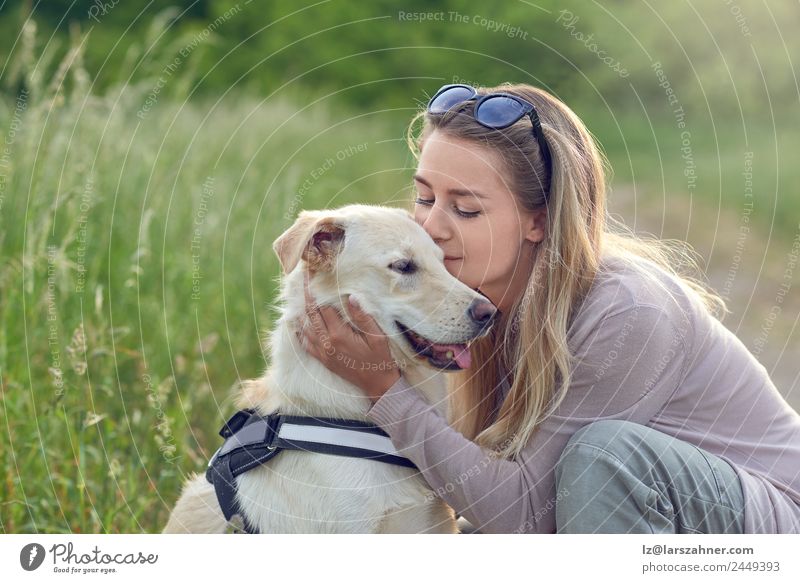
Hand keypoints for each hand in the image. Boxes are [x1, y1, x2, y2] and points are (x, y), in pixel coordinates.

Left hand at [296, 272, 402, 403]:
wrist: (377, 384)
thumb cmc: (380, 359)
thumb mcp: (377, 337)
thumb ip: (363, 317)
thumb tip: (351, 297)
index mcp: (339, 335)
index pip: (323, 308)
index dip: (318, 291)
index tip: (313, 277)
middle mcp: (326, 343)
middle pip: (311, 315)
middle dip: (306, 297)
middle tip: (303, 281)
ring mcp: (323, 353)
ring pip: (305, 328)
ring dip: (302, 312)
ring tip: (299, 297)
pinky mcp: (323, 360)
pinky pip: (305, 344)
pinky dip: (300, 332)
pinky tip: (298, 324)